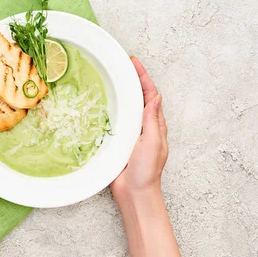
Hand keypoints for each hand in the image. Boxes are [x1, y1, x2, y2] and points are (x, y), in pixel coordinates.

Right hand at [111, 56, 167, 200]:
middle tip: (122, 64)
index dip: (143, 78)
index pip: (150, 95)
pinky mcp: (119, 141)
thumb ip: (152, 121)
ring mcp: (131, 133)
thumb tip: (155, 97)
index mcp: (155, 125)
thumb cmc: (146, 171)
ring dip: (122, 91)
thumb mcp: (152, 143)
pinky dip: (111, 108)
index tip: (133, 63)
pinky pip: (115, 119)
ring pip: (127, 106)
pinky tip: (102, 102)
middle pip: (138, 97)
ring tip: (112, 77)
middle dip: (132, 79)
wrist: (135, 193)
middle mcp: (144, 126)